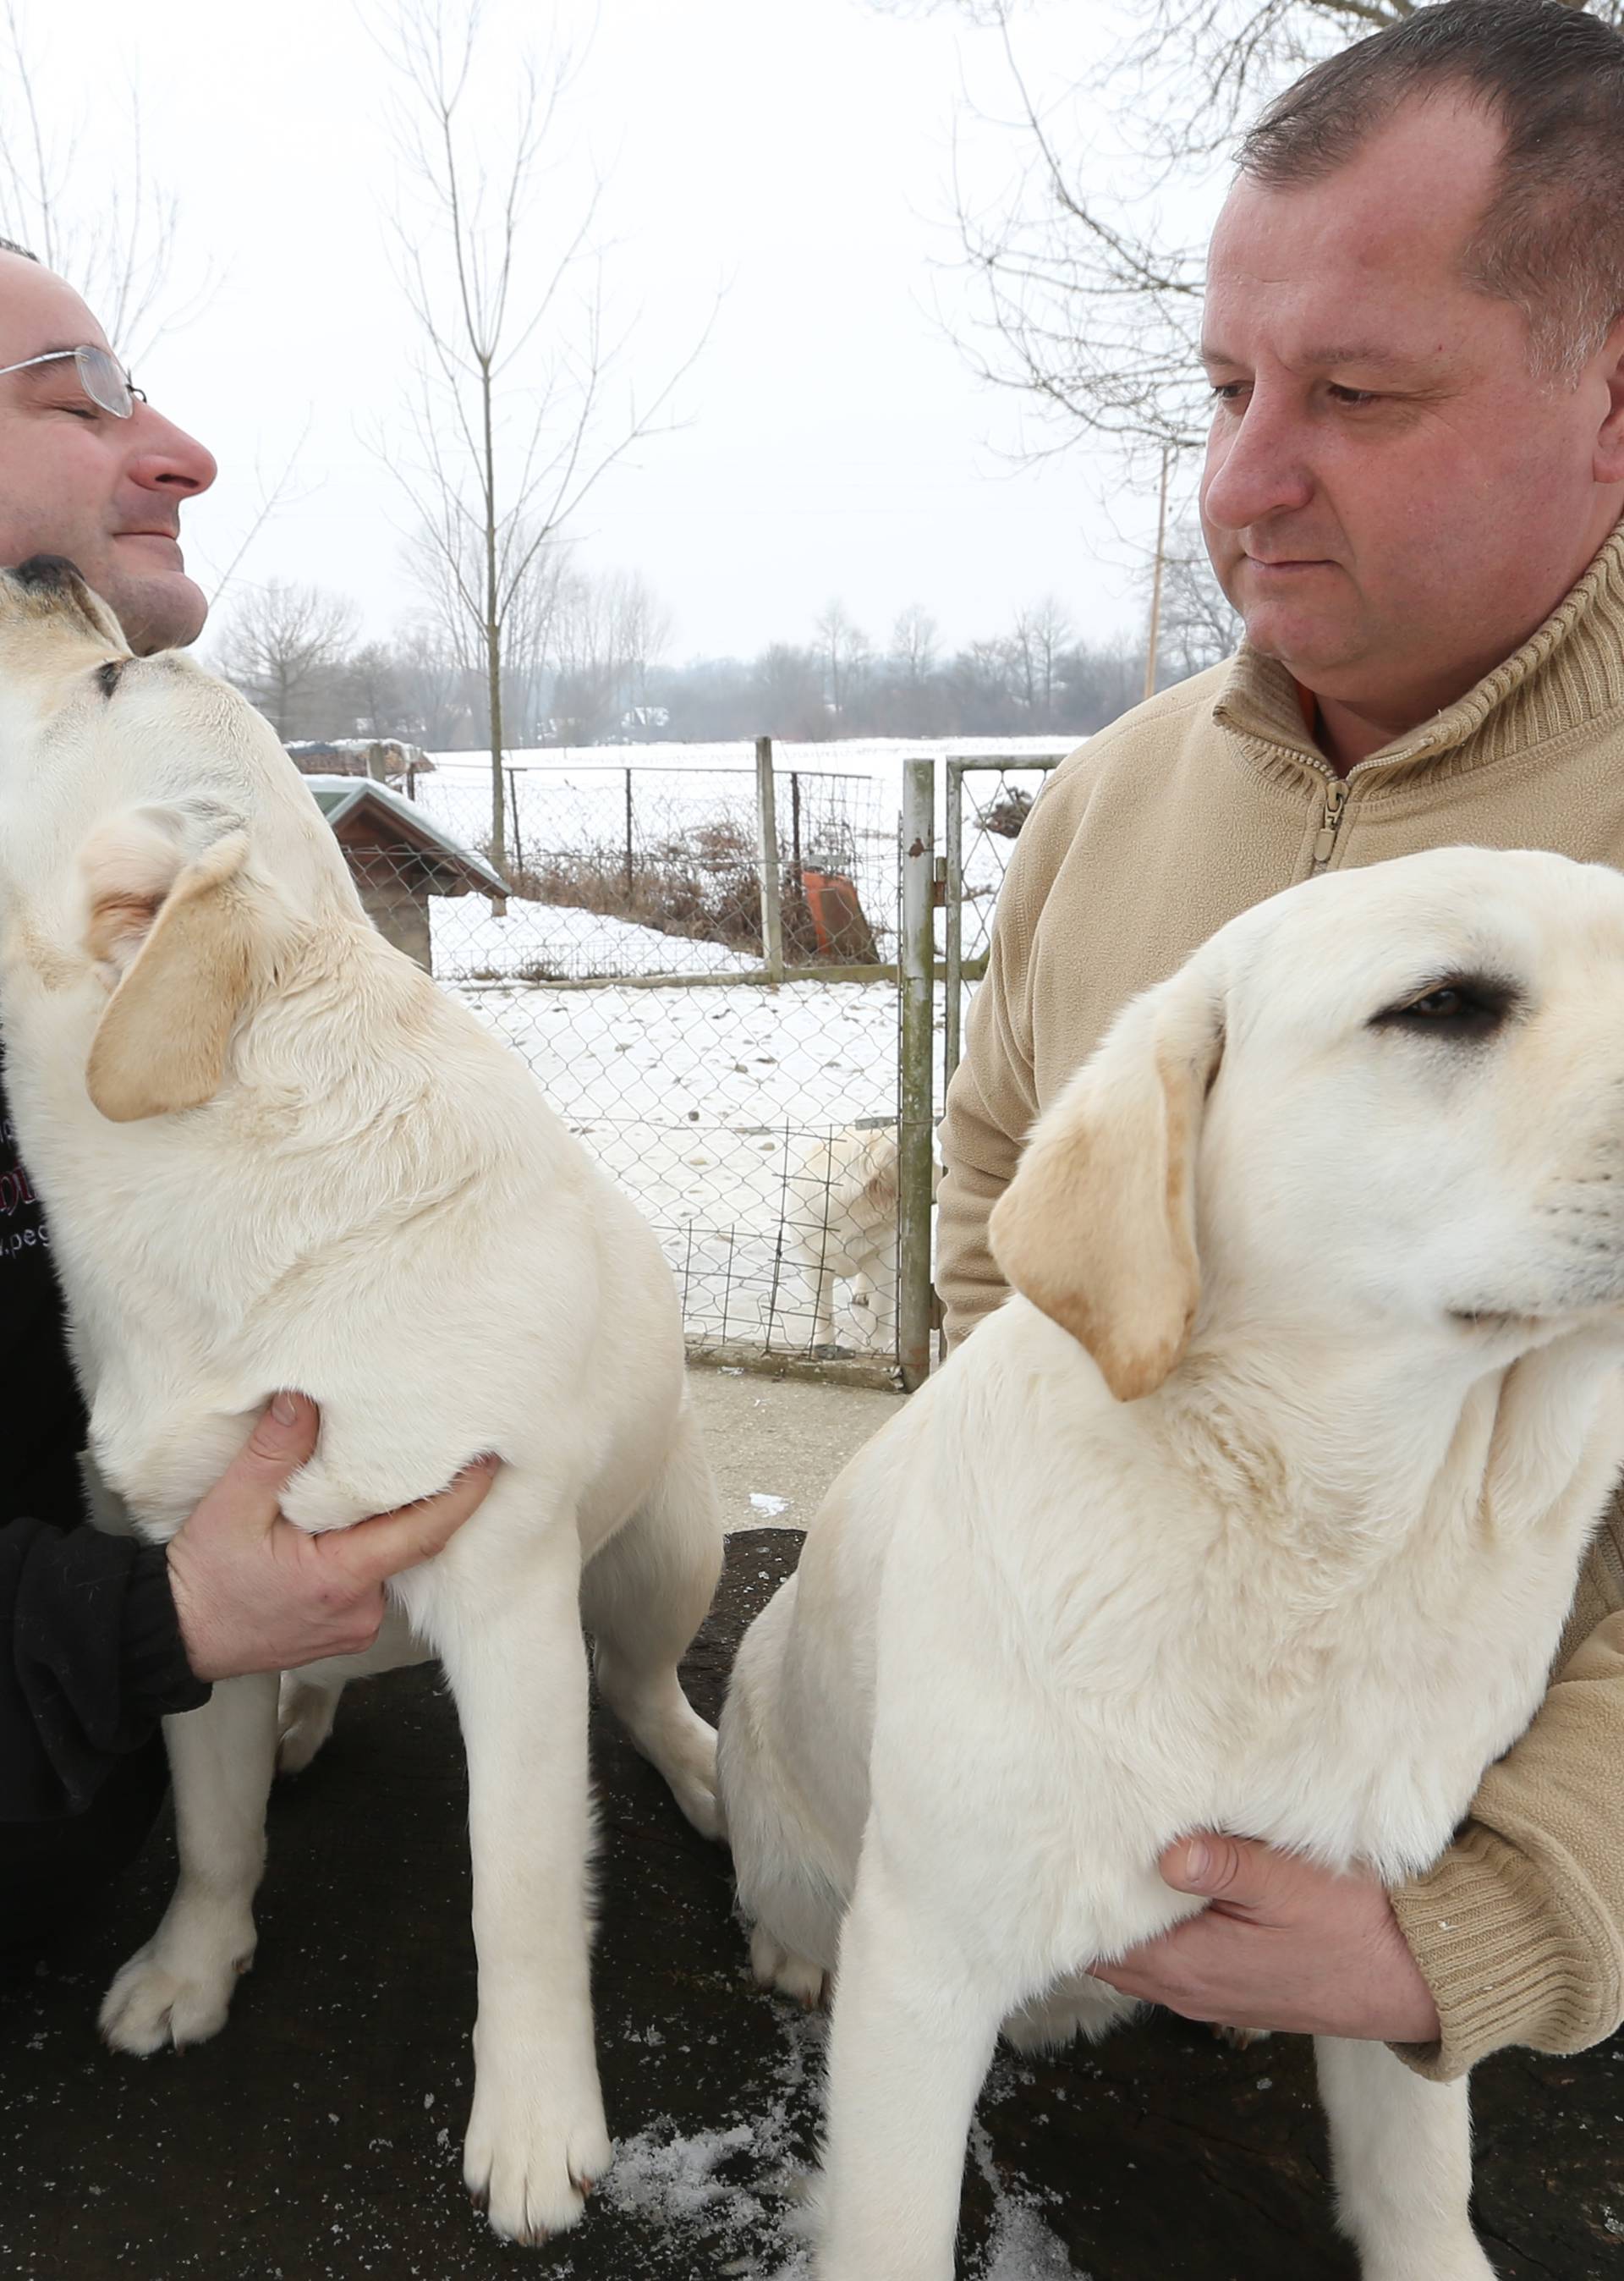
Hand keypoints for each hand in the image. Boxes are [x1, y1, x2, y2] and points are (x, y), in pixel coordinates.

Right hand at [166, 1392, 497, 1682]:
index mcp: (339, 1578)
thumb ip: (273, 1452)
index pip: (423, 1532)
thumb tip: (304, 1398)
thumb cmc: (201, 1579)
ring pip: (392, 1563)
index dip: (461, 1495)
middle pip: (412, 1545)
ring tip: (399, 1475)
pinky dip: (372, 1548)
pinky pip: (374, 1581)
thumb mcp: (230, 1506)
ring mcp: (355, 1626)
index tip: (491, 1459)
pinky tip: (359, 1519)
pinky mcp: (345, 1629)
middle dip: (427, 1500)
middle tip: (452, 1449)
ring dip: (392, 1525)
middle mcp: (359, 1610)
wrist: (175, 1637)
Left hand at [1089, 1833, 1442, 2044]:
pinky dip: (1157, 1922)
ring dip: (1126, 1909)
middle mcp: (1186, 1990)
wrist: (1415, 1979)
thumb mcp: (1291, 1885)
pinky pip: (1170, 1955)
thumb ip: (1225, 1867)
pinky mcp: (1229, 1985)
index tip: (1064, 1843)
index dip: (1077, 1894)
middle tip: (1078, 1835)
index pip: (1097, 1939)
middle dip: (1092, 1898)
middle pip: (1108, 1947)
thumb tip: (1164, 1854)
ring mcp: (1207, 1993)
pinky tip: (1165, 1879)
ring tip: (1115, 1849)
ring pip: (1138, 1951)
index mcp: (1189, 1967)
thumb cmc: (1357, 1929)